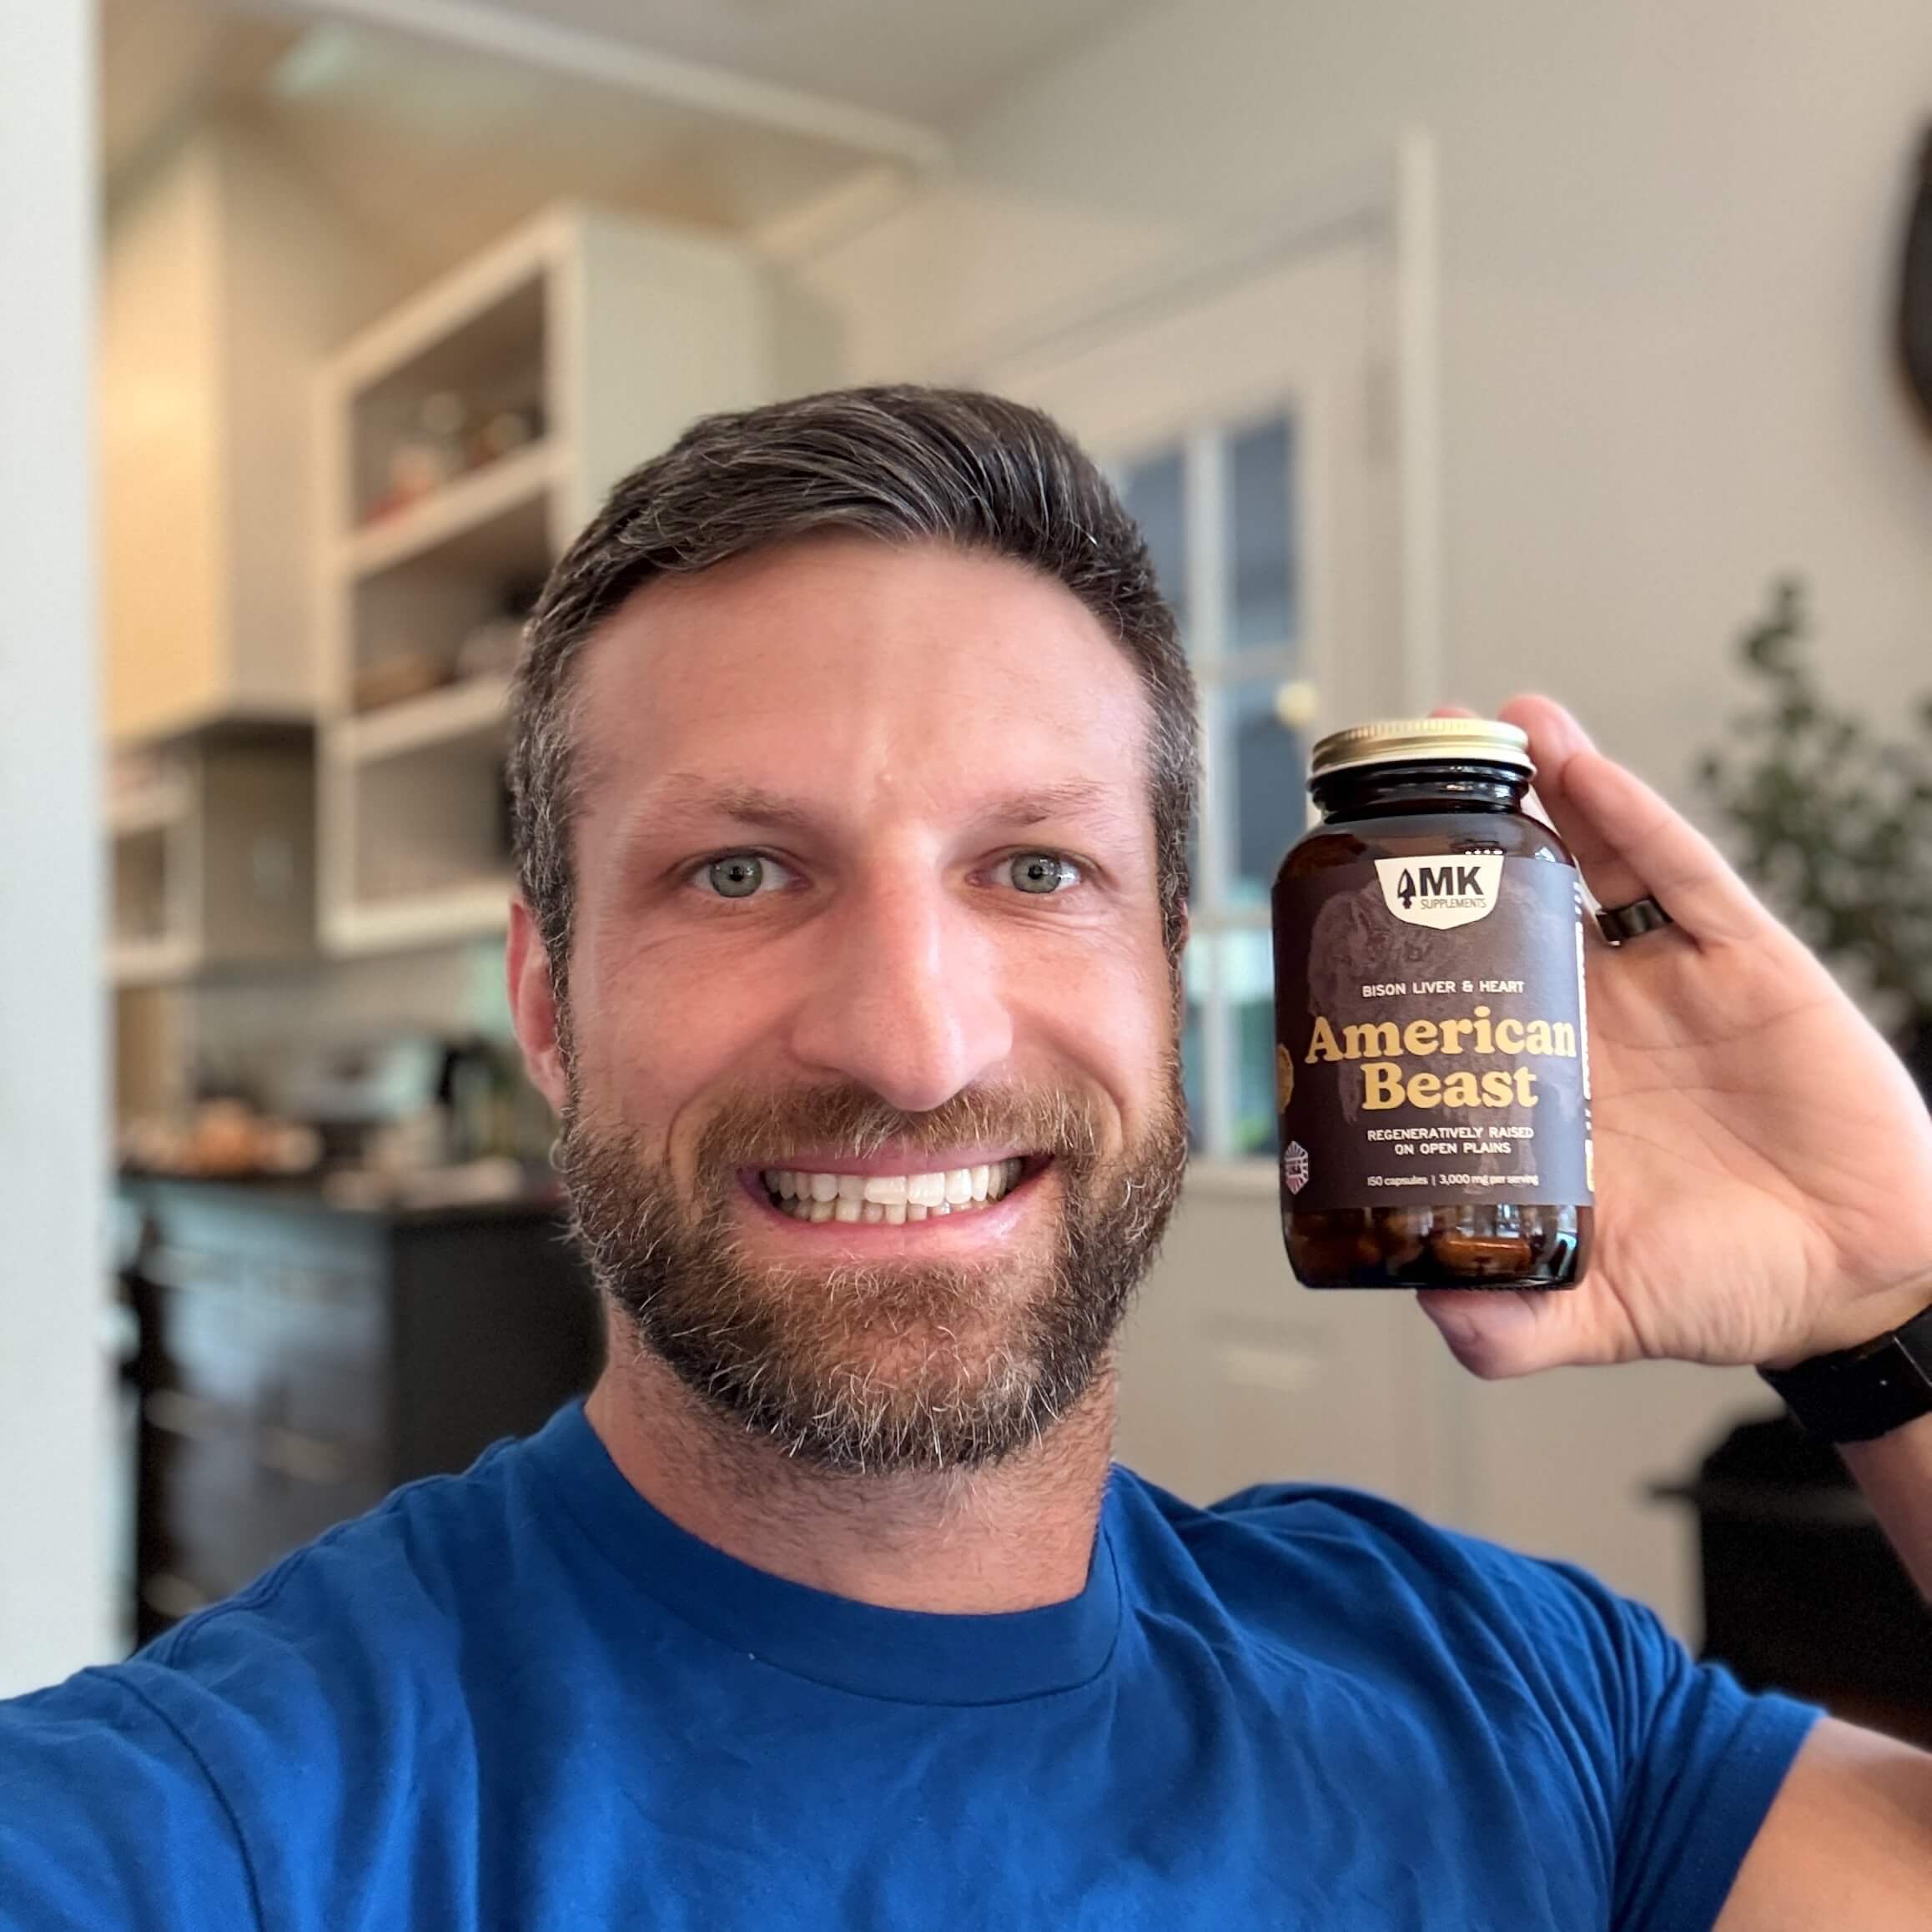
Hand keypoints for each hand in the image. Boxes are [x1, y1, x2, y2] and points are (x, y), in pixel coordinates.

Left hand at [1418, 696, 1931, 1378]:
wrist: (1861, 1279)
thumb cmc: (1725, 1287)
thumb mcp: (1603, 1311)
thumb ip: (1517, 1327)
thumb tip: (1435, 1318)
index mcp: (1538, 1082)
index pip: (1451, 989)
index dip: (1398, 936)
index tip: (1336, 886)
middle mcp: (1588, 1016)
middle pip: (1501, 901)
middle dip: (1448, 832)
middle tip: (1386, 765)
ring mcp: (1664, 979)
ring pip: (1585, 860)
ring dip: (1531, 786)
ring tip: (1476, 720)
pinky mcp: (1744, 959)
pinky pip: (1679, 872)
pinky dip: (1629, 813)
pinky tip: (1575, 759)